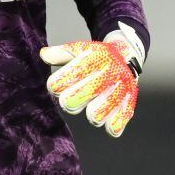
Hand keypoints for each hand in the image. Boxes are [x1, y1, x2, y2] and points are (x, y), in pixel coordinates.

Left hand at [40, 22, 144, 137]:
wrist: (128, 57)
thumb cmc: (96, 56)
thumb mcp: (80, 50)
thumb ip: (61, 54)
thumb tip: (44, 55)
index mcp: (95, 58)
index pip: (70, 76)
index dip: (57, 84)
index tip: (56, 86)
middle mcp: (110, 72)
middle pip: (80, 97)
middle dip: (69, 101)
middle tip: (68, 101)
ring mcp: (121, 88)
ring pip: (97, 115)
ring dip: (92, 115)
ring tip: (91, 110)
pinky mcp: (129, 102)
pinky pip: (119, 121)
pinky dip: (113, 125)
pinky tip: (109, 123)